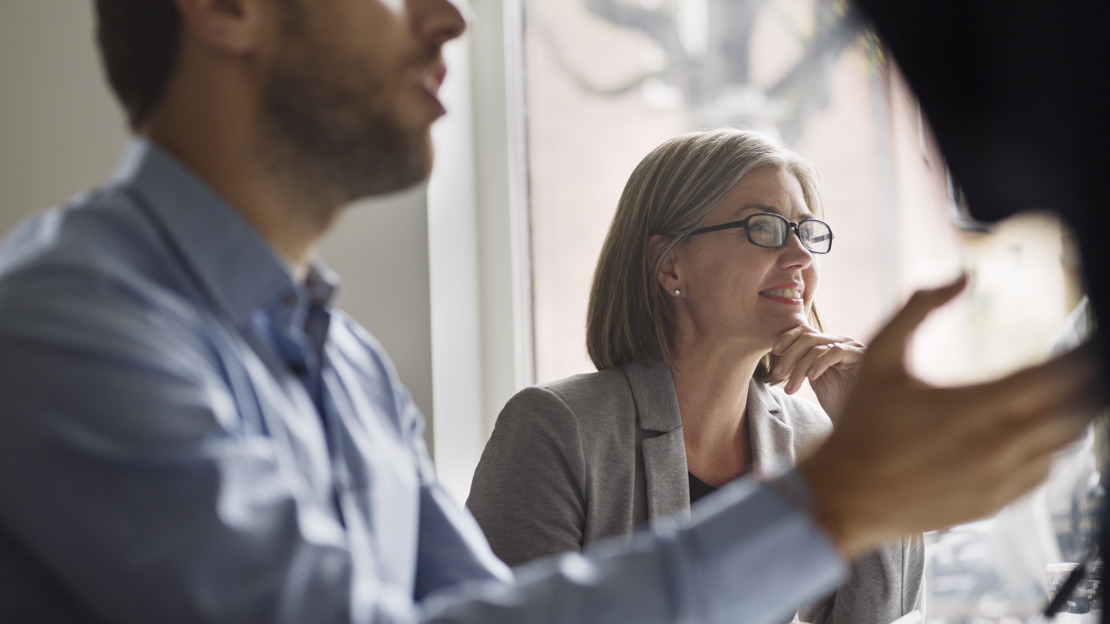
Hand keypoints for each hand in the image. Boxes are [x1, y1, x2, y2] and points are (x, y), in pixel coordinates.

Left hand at [771, 325, 864, 421]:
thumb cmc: (838, 403)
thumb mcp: (815, 379)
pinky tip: (812, 378)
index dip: (787, 337)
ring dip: (799, 368)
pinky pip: (836, 352)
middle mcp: (841, 342)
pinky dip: (820, 363)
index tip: (774, 353)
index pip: (805, 330)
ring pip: (818, 347)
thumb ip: (803, 363)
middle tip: (777, 375)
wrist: (862, 422)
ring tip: (791, 388)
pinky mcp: (862, 357)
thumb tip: (781, 352)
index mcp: (829, 345)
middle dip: (789, 356)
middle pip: (808, 337)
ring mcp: (853, 348)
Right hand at [797, 275, 1103, 558]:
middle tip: (1088, 366)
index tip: (1088, 344)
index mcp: (968, 406)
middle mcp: (991, 446)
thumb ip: (918, 309)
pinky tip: (1035, 434)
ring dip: (1069, 418)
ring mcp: (996, 480)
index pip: (1050, 378)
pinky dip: (1048, 450)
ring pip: (1063, 445)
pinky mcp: (994, 503)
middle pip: (1072, 413)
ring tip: (1068, 396)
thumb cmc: (860, 423)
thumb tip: (959, 278)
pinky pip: (1043, 474)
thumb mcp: (878, 356)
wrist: (844, 493)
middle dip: (1085, 387)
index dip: (1079, 359)